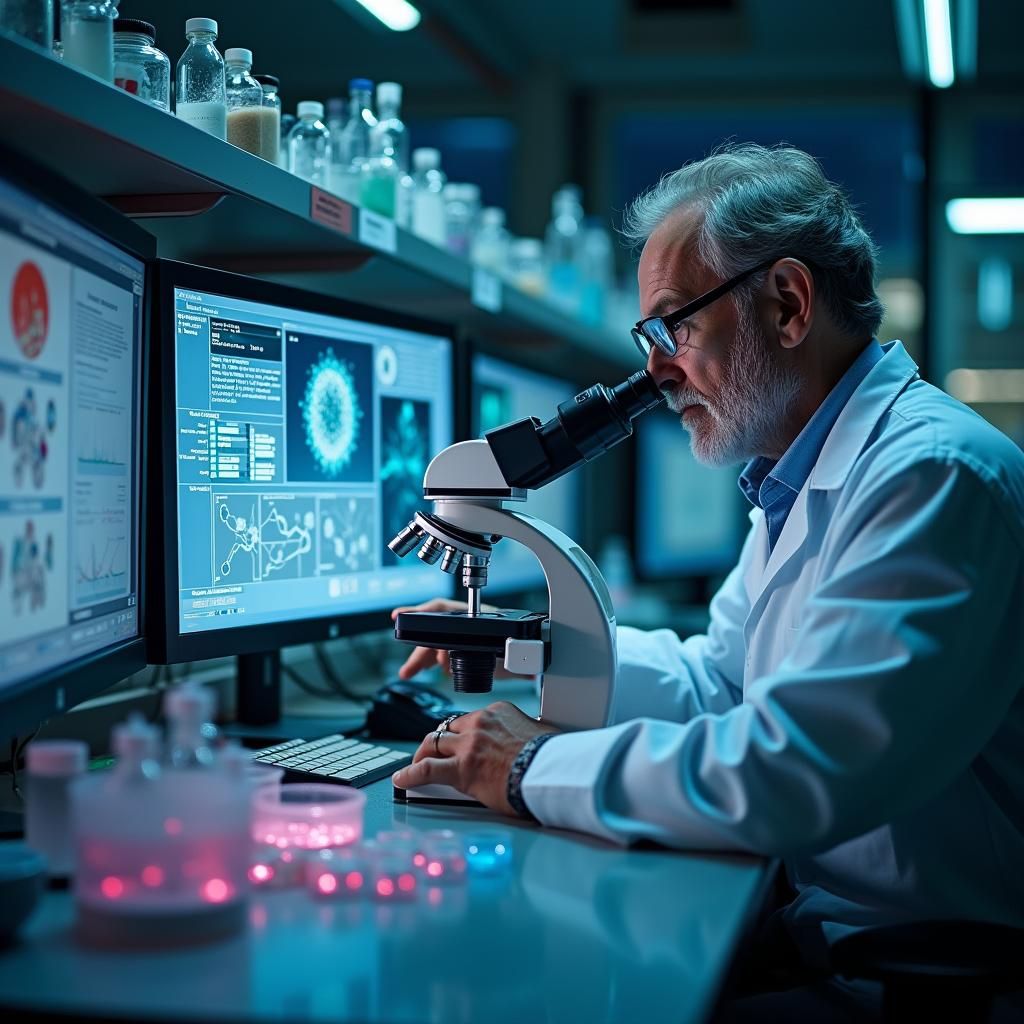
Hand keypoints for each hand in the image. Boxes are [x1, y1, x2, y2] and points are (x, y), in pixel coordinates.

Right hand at [390, 597, 512, 680]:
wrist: (531, 660)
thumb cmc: (522, 649)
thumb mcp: (510, 652)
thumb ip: (500, 654)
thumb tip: (494, 658)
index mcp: (474, 617)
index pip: (442, 608)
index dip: (419, 611)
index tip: (399, 615)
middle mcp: (465, 624)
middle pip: (434, 633)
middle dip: (420, 651)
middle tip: (407, 669)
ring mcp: (462, 637)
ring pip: (435, 645)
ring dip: (421, 660)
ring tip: (407, 673)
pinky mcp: (463, 651)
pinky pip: (441, 654)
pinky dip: (431, 662)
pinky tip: (424, 670)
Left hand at [391, 701, 558, 814]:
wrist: (551, 771)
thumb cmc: (552, 757)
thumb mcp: (541, 733)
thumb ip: (529, 733)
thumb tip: (539, 739)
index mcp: (499, 711)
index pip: (469, 719)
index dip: (460, 734)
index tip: (459, 743)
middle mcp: (480, 723)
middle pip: (446, 729)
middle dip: (436, 742)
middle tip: (431, 754)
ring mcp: (468, 744)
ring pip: (433, 744)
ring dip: (422, 755)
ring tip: (415, 766)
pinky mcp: (461, 769)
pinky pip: (426, 769)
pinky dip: (410, 774)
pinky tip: (402, 779)